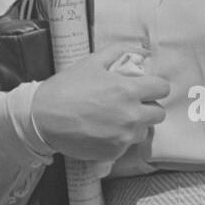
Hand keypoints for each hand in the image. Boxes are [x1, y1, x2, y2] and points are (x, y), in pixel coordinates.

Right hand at [30, 46, 169, 162]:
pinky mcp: (113, 153)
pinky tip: (102, 131)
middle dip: (148, 106)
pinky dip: (118, 139)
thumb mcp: (92, 62)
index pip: (162, 88)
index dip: (154, 86)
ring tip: (114, 118)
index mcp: (128, 90)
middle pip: (158, 113)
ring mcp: (123, 137)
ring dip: (135, 124)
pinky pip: (126, 145)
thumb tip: (142, 50)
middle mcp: (131, 116)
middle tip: (131, 103)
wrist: (42, 118)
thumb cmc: (66, 87)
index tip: (145, 87)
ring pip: (143, 131)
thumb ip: (119, 52)